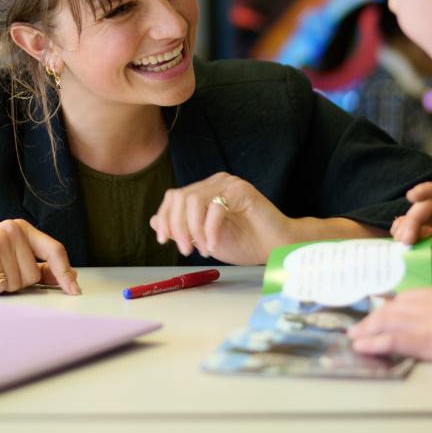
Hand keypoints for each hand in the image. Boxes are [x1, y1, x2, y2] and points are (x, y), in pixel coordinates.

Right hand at [0, 219, 80, 295]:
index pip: (55, 250)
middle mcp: (13, 228)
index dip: (65, 273)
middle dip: (15, 284)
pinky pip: (0, 285)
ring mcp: (0, 238)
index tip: (74, 291)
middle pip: (35, 275)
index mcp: (23, 228)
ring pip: (19, 282)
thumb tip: (69, 276)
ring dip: (0, 287)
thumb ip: (37, 266)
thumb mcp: (10, 262)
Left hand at [150, 172, 295, 264]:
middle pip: (180, 197)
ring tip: (202, 249)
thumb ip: (183, 229)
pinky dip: (210, 230)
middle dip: (177, 226)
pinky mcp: (243, 192)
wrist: (276, 247)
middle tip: (185, 250)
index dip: (165, 218)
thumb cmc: (245, 242)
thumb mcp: (205, 239)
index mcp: (206, 191)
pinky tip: (214, 245)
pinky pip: (216, 207)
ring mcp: (230, 184)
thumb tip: (155, 221)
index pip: (174, 196)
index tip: (163, 240)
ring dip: (193, 229)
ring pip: (194, 200)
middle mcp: (216, 182)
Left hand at [347, 284, 431, 362]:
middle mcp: (418, 304)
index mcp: (430, 293)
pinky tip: (360, 347)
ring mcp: (418, 322)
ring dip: (365, 331)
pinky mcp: (422, 341)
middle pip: (387, 311)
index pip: (400, 300)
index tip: (377, 314)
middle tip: (357, 329)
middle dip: (370, 320)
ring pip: (382, 324)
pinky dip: (372, 343)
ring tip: (353, 338)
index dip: (386, 309)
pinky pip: (390, 341)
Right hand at [392, 181, 431, 282]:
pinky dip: (405, 232)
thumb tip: (414, 251)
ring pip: (418, 218)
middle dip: (412, 221)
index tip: (412, 196)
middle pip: (427, 208)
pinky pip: (416, 230)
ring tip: (401, 242)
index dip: (429, 190)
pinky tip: (399, 240)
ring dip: (405, 227)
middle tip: (406, 241)